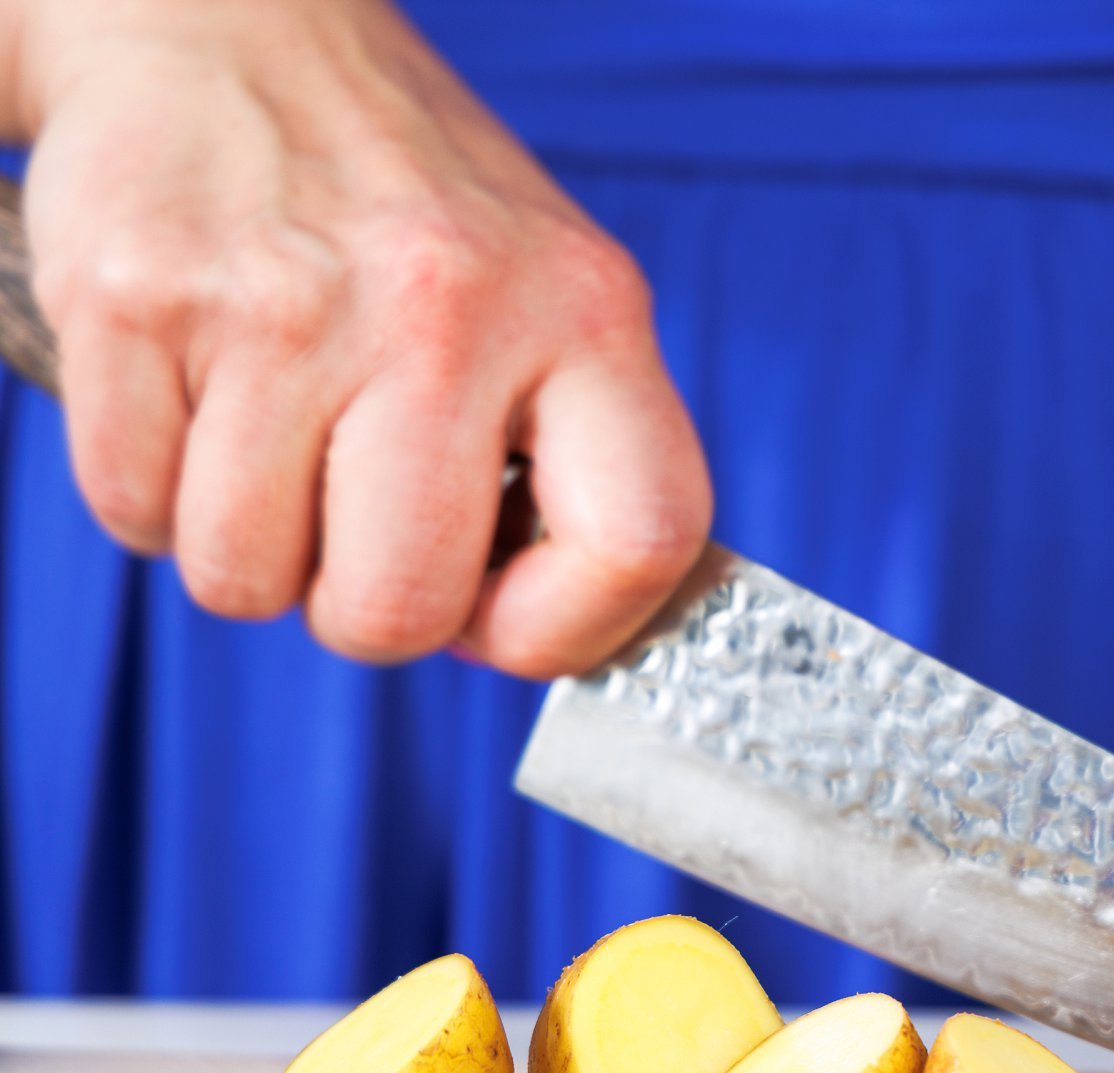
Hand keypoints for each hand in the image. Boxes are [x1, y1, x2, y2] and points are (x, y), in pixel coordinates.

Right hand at [18, 0, 706, 674]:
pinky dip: (153, 492)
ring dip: (248, 547)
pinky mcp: (141, 295)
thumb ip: (582, 459)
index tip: (501, 609)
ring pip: (243, 578)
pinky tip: (201, 402)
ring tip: (275, 438)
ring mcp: (289, 302)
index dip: (564, 629)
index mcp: (589, 313)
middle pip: (397, 611)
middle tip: (357, 531)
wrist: (233, 33)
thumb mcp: (557, 299)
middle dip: (363, 611)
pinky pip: (134, 513)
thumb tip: (552, 635)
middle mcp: (450, 305)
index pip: (642, 543)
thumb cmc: (410, 213)